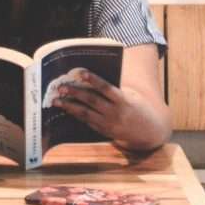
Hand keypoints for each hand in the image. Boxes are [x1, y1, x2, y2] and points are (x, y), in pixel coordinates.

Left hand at [51, 70, 168, 152]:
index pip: (106, 88)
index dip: (94, 80)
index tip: (81, 73)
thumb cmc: (137, 106)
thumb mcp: (130, 95)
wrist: (147, 131)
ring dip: (70, 106)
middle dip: (75, 93)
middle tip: (61, 87)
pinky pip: (87, 122)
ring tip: (56, 100)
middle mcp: (115, 113)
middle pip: (92, 101)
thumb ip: (114, 89)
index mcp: (124, 100)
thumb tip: (90, 79)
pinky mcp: (104, 131)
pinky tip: (66, 109)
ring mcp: (109, 124)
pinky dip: (76, 115)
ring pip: (86, 113)